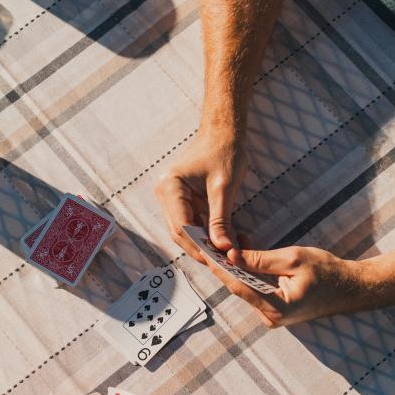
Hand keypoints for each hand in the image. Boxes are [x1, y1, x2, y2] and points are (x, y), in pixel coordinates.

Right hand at [155, 127, 246, 259]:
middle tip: (224, 263)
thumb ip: (221, 220)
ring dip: (206, 243)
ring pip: (187, 231)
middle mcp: (166, 193)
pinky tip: (227, 241)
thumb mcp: (224, 187)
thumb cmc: (224, 150)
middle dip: (202, 249)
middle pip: (181, 232)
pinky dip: (209, 234)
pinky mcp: (184, 200)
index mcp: (170, 187)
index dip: (199, 247)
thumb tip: (222, 248)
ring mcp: (173, 198)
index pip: (181, 227)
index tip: (219, 260)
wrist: (224, 131)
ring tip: (228, 254)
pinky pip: (195, 223)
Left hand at [221, 245, 367, 326]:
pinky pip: (256, 289)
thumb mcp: (293, 259)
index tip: (206, 251)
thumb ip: (260, 260)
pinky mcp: (275, 310)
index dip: (220, 268)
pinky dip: (250, 271)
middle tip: (214, 240)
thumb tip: (231, 256)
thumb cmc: (327, 273)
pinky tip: (244, 252)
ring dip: (239, 266)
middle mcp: (271, 317)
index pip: (238, 286)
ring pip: (246, 287)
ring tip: (232, 241)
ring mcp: (272, 316)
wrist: (350, 288)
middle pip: (239, 288)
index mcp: (276, 308)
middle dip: (227, 264)